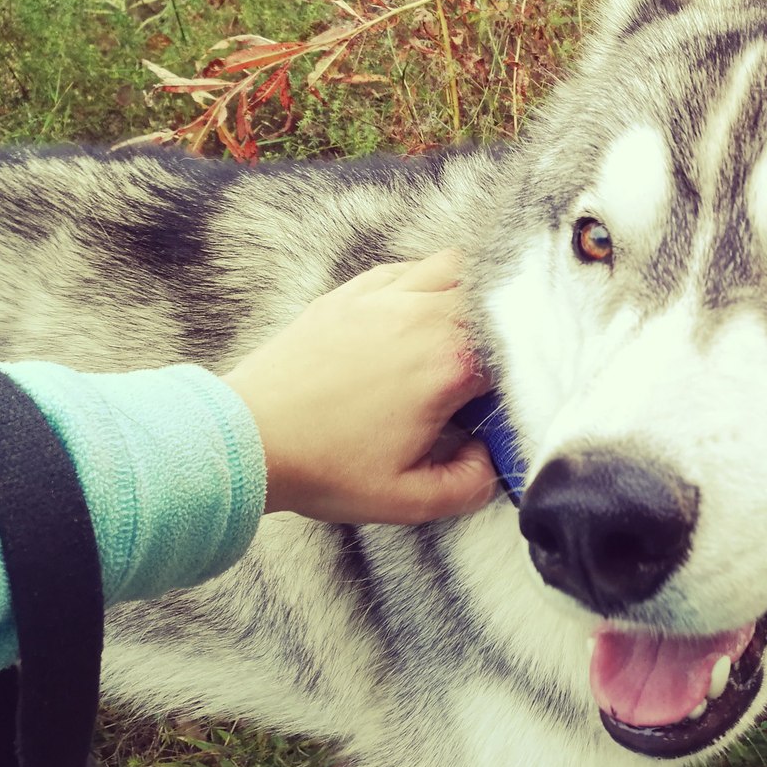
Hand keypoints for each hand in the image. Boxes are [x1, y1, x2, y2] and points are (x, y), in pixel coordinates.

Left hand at [222, 249, 496, 523]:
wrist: (247, 437)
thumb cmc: (322, 464)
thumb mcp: (407, 500)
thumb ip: (470, 485)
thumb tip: (489, 460)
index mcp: (449, 365)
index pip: (515, 356)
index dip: (519, 380)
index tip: (502, 404)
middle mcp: (425, 318)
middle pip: (495, 299)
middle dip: (505, 329)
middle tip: (491, 366)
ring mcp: (386, 299)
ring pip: (456, 267)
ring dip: (474, 291)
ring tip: (468, 327)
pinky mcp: (351, 295)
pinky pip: (407, 268)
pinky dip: (427, 281)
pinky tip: (422, 310)